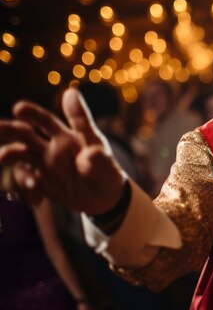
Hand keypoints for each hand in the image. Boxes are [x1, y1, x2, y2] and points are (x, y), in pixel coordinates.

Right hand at [0, 88, 124, 213]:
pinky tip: (38, 201)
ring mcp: (44, 164)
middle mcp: (52, 146)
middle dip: (10, 129)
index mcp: (67, 136)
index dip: (34, 114)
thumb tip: (89, 154)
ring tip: (3, 157)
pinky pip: (27, 182)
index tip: (20, 108)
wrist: (105, 199)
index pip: (48, 121)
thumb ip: (98, 156)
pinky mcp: (41, 182)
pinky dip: (27, 189)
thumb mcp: (106, 162)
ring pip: (20, 154)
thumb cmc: (106, 171)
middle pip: (26, 133)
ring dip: (8, 154)